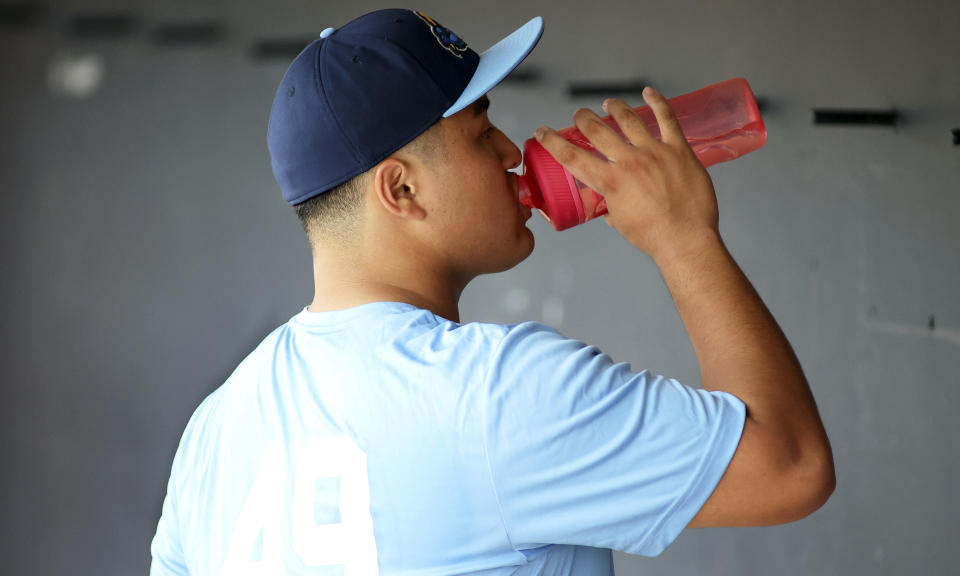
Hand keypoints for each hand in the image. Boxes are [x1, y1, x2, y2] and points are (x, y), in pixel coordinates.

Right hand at [535, 87, 719, 262]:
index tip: (543, 132)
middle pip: (597, 130)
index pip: (572, 157)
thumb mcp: (619, 221)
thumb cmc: (652, 236)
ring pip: (628, 119)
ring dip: (614, 107)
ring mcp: (655, 153)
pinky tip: (649, 92)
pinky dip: (657, 102)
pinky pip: (667, 119)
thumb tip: (608, 200)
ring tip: (608, 104)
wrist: (685, 240)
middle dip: (583, 118)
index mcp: (610, 182)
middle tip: (579, 115)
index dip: (553, 142)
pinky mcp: (678, 150)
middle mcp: (629, 162)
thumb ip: (610, 204)